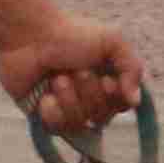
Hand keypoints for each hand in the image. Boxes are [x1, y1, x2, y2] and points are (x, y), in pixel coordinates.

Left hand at [0, 5, 147, 137]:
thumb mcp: (112, 41)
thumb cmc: (70, 34)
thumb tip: (134, 101)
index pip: (122, 106)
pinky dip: (52, 110)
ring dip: (69, 98)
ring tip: (57, 78)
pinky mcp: (44, 115)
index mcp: (107, 79)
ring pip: (78, 123)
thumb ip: (132, 68)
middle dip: (89, 93)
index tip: (107, 80)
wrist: (28, 35)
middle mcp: (88, 96)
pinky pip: (57, 128)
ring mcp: (65, 107)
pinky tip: (44, 94)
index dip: (115, 98)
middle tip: (76, 70)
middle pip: (101, 117)